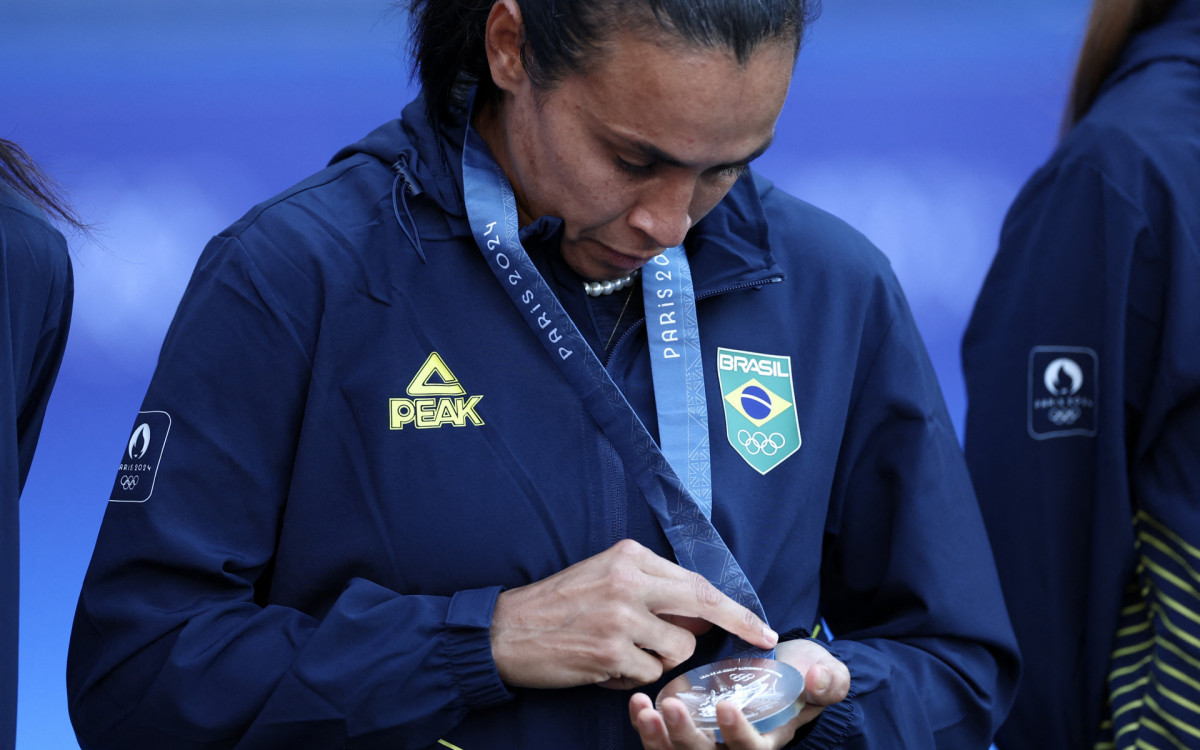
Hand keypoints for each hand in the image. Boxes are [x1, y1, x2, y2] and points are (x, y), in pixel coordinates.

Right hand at [490, 539, 777, 688]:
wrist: (504, 631)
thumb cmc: (555, 606)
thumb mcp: (603, 577)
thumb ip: (651, 588)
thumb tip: (701, 616)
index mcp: (628, 556)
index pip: (696, 581)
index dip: (733, 606)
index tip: (761, 624)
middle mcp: (627, 581)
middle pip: (702, 605)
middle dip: (738, 624)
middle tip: (761, 639)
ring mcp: (620, 617)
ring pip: (678, 649)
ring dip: (659, 659)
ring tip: (622, 653)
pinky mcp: (609, 651)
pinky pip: (648, 674)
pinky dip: (632, 678)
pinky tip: (605, 667)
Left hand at [628, 638, 849, 748]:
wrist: (783, 668)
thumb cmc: (804, 673)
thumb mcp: (828, 673)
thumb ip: (830, 681)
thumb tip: (818, 677)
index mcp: (768, 741)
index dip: (738, 735)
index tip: (725, 706)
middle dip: (686, 737)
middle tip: (670, 707)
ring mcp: (707, 742)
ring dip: (657, 738)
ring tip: (645, 710)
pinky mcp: (685, 730)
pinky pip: (662, 740)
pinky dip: (646, 726)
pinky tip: (638, 705)